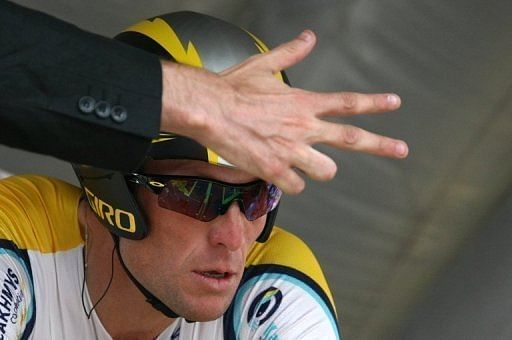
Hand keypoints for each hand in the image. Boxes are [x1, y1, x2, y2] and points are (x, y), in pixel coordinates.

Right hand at [160, 30, 407, 193]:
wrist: (209, 110)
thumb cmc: (233, 88)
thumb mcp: (264, 65)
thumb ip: (291, 53)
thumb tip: (309, 37)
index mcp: (304, 103)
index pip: (348, 102)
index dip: (374, 103)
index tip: (394, 103)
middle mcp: (304, 128)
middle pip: (351, 137)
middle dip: (380, 144)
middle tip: (402, 149)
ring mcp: (291, 151)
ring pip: (326, 170)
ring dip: (321, 169)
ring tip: (310, 165)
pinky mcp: (274, 170)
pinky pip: (296, 185)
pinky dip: (292, 182)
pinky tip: (281, 174)